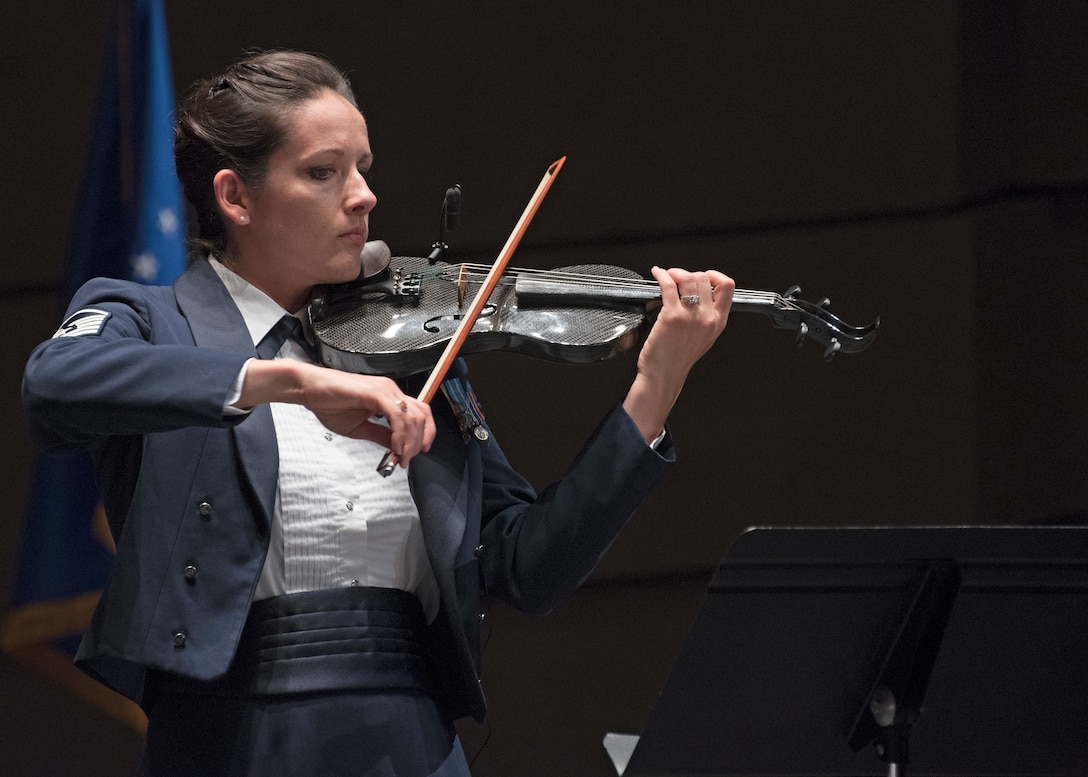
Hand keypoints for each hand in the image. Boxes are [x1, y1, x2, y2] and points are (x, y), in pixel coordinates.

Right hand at [238, 360, 434, 465]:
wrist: (309, 389)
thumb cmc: (329, 403)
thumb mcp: (360, 427)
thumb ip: (380, 436)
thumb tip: (396, 448)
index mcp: (389, 397)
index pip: (420, 413)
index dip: (425, 433)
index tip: (419, 451)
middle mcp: (391, 391)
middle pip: (421, 416)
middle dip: (417, 442)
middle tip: (405, 459)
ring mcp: (385, 390)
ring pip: (412, 417)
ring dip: (410, 441)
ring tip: (400, 456)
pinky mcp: (375, 393)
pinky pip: (396, 416)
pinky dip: (400, 434)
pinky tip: (394, 446)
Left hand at [622, 267, 734, 441]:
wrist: (663, 375)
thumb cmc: (678, 359)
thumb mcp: (704, 338)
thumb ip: (707, 316)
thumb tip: (699, 294)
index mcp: (718, 322)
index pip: (727, 286)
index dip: (715, 275)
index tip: (704, 275)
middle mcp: (707, 317)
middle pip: (704, 278)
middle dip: (689, 273)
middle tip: (678, 278)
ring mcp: (690, 316)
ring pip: (688, 278)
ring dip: (676, 272)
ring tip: (668, 276)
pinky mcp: (671, 315)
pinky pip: (668, 285)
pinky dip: (662, 275)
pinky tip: (658, 274)